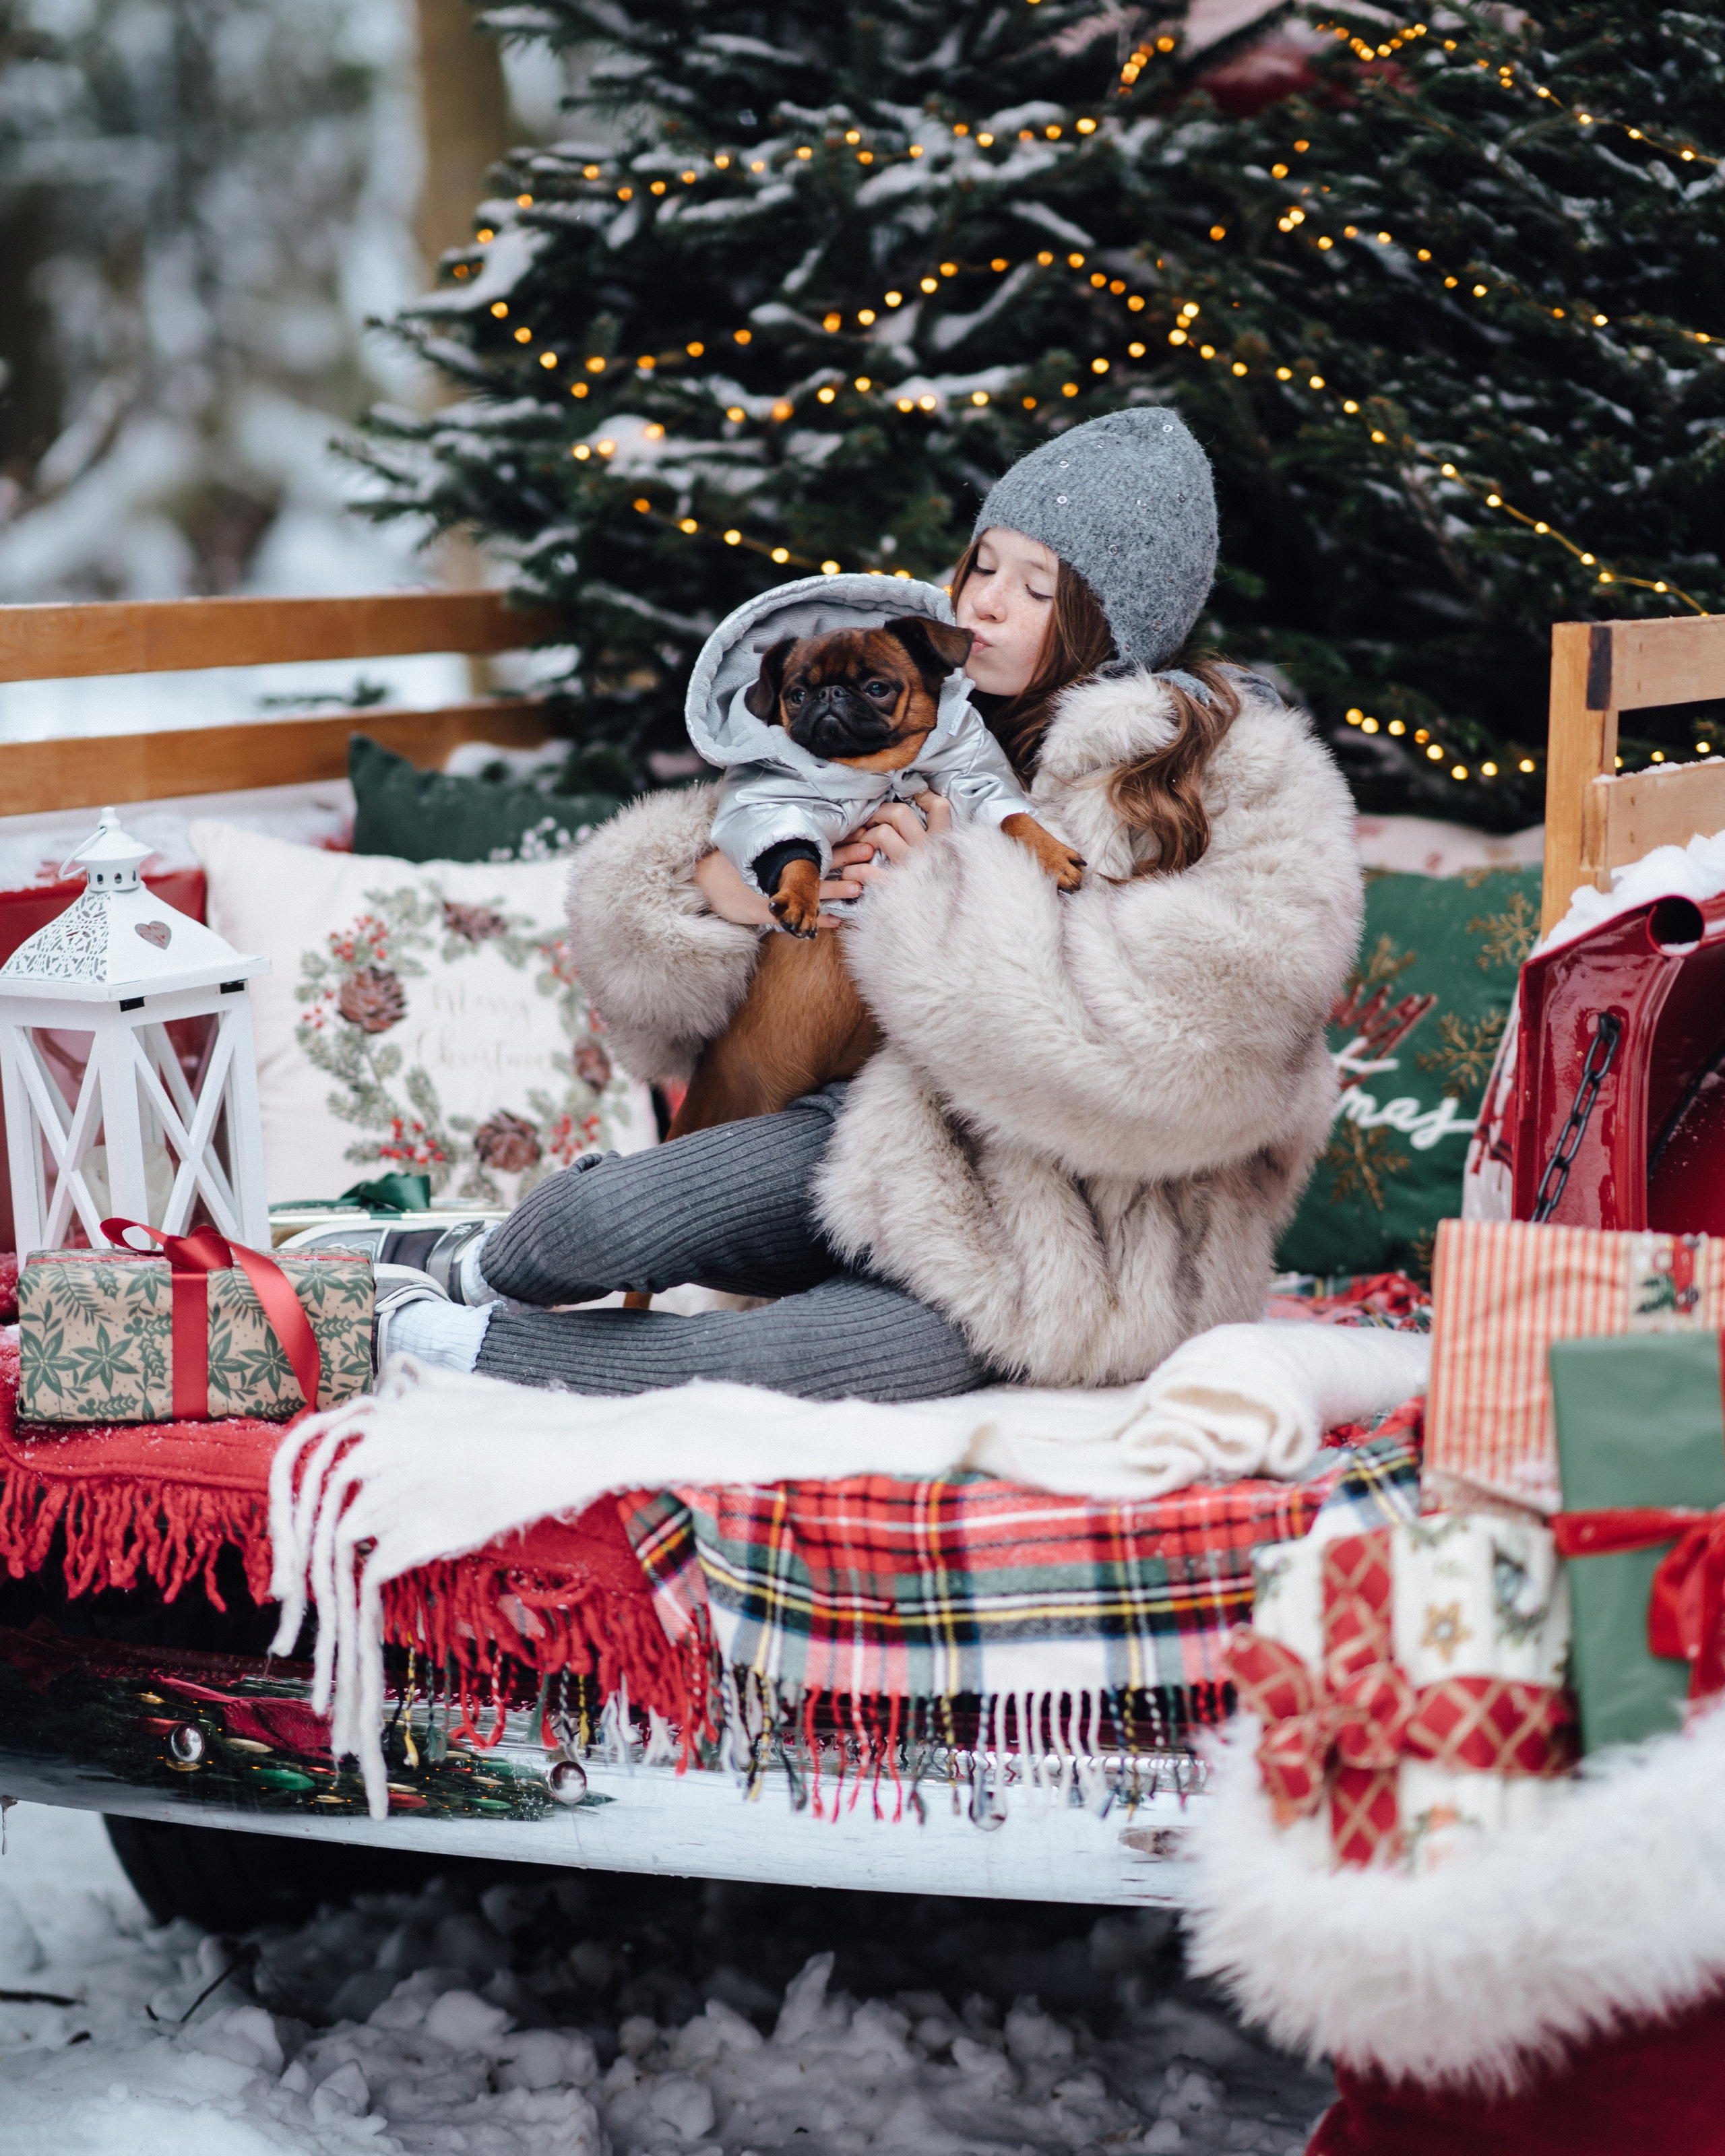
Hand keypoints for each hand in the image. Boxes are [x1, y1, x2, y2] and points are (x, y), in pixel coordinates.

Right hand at [692, 848, 862, 928]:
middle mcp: (782, 872)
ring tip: (858, 889)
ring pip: (812, 891)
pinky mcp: (769, 912)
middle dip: (847, 858)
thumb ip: (783, 845)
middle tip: (871, 851)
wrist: (703, 883)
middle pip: (820, 863)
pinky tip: (835, 922)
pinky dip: (816, 920)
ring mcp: (776, 894)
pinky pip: (798, 917)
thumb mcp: (757, 850)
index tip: (863, 833)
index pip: (817, 844)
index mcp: (783, 855)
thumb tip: (810, 838)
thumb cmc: (732, 865)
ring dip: (836, 890)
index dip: (840, 840)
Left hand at [828, 793, 951, 890]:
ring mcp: (911, 868)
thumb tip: (931, 823)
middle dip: (880, 813)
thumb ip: (942, 847)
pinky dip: (855, 872)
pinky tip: (854, 876)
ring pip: (881, 836)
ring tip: (862, 849)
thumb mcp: (953, 869)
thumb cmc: (945, 900)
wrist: (949, 940)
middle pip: (900, 814)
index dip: (925, 798)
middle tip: (873, 821)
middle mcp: (929, 852)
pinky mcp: (895, 889)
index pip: (940, 807)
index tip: (916, 801)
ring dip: (864, 840)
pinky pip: (867, 872)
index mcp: (945, 844)